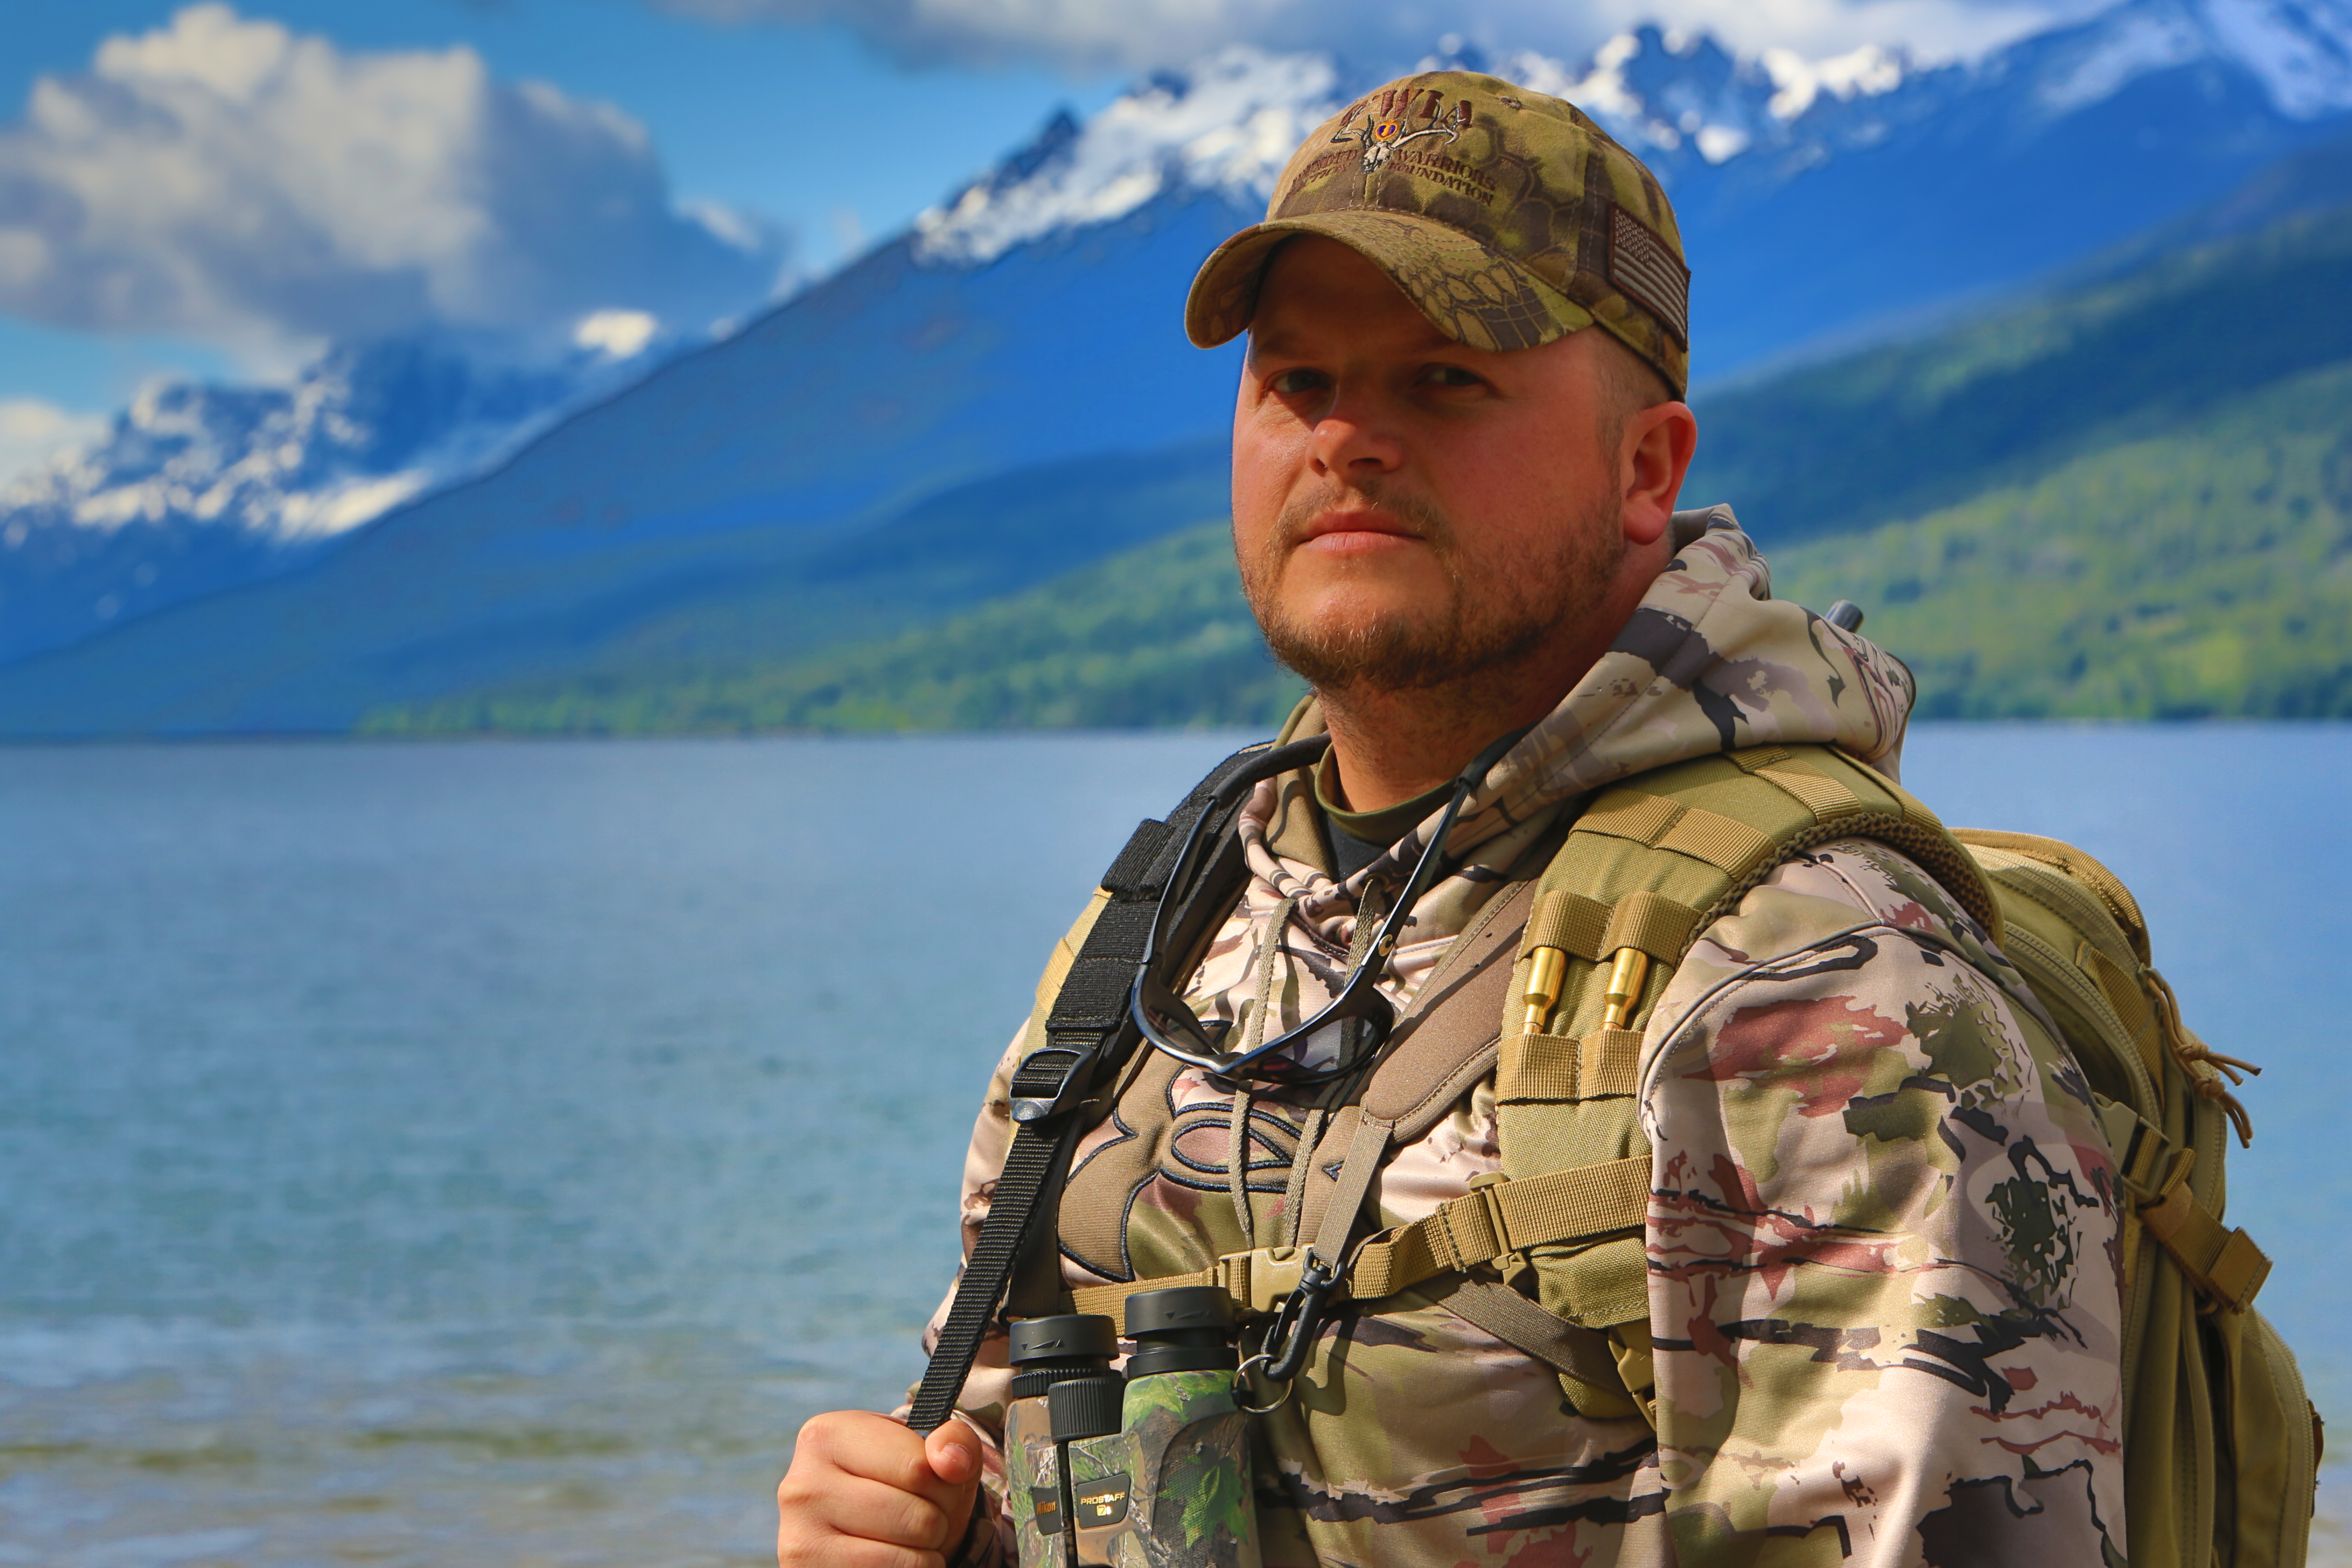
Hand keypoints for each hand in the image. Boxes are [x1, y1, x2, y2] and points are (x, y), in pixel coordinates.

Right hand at [776, 1409, 984, 1567]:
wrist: (859, 1531)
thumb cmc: (900, 1482)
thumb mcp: (930, 1451)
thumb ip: (953, 1439)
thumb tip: (952, 1463)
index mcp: (826, 1436)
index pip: (918, 1467)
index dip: (945, 1482)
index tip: (931, 1480)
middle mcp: (802, 1486)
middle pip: (916, 1517)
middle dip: (938, 1520)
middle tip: (922, 1514)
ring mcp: (801, 1539)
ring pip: (907, 1558)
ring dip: (926, 1553)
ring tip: (907, 1538)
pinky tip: (892, 1560)